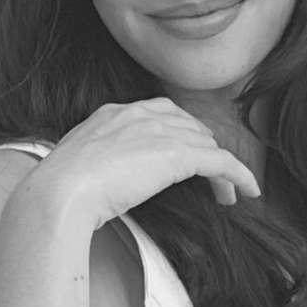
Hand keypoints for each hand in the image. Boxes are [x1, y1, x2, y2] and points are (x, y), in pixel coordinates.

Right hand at [29, 99, 261, 230]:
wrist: (60, 193)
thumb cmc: (59, 189)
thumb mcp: (77, 164)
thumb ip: (97, 160)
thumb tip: (99, 178)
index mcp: (116, 112)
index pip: (162, 113)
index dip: (182, 133)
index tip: (189, 154)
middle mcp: (141, 113)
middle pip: (190, 126)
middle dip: (205, 150)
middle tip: (213, 177)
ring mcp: (160, 131)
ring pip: (207, 146)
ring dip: (222, 170)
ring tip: (230, 194)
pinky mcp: (178, 154)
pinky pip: (221, 162)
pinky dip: (239, 176)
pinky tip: (248, 191)